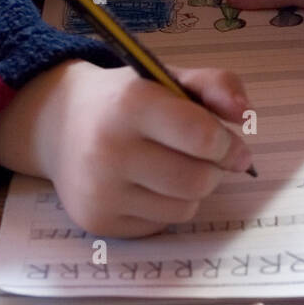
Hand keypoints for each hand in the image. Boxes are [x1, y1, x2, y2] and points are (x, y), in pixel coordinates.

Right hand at [27, 59, 252, 236]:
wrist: (58, 125)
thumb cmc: (126, 100)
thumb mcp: (168, 79)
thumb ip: (217, 86)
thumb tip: (245, 114)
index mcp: (131, 103)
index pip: (202, 137)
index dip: (228, 145)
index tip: (231, 146)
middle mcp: (109, 149)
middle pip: (197, 181)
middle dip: (213, 171)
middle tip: (206, 159)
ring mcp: (100, 190)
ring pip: (183, 208)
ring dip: (192, 191)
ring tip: (172, 168)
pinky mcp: (97, 221)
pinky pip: (160, 225)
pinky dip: (165, 208)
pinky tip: (146, 185)